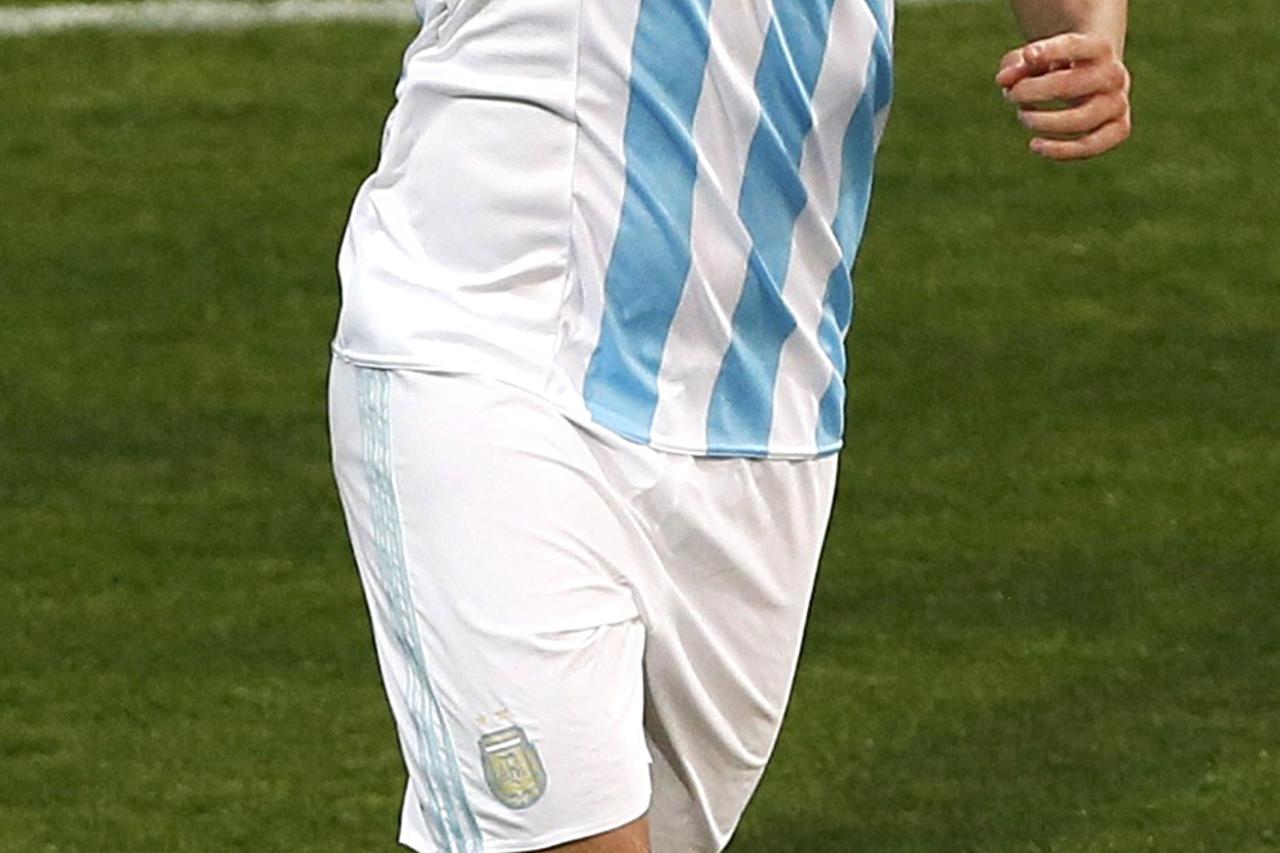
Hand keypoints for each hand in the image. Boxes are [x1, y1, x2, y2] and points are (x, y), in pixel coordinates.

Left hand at [996, 32, 1131, 160]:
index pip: (1077, 46)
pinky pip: (1092, 145)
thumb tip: (1003, 81)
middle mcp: (1114, 74)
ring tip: (1023, 116)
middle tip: (1013, 94)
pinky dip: (1061, 150)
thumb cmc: (1056, 66)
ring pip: (1083, 120)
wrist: (1092, 79)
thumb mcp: (1035, 59)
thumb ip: (1017, 66)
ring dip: (1046, 122)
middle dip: (1036, 91)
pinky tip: (1034, 145)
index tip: (1027, 54)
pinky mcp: (1118, 129)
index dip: (1051, 51)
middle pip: (1074, 85)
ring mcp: (1118, 103)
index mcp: (1098, 48)